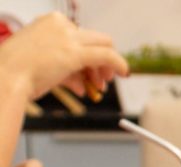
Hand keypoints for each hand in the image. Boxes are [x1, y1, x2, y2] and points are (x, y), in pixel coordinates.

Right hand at [0, 12, 127, 100]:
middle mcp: (60, 25)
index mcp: (48, 22)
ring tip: (101, 86)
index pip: (79, 36)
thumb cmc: (17, 74)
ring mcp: (67, 37)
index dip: (87, 55)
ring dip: (106, 67)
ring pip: (103, 45)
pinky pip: (107, 55)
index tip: (87, 72)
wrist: (5, 79)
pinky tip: (124, 73)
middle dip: (99, 60)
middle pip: (94, 39)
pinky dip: (119, 63)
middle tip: (100, 80)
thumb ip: (65, 70)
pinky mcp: (75, 53)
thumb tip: (81, 83)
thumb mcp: (42, 65)